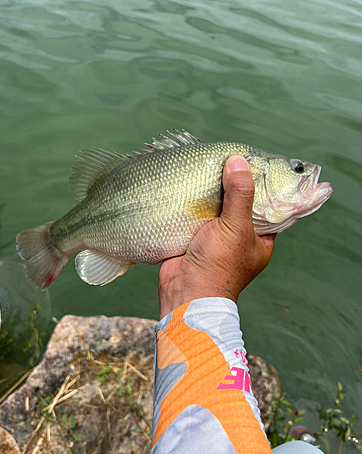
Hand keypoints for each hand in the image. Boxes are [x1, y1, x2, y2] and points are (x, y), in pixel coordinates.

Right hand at [158, 155, 275, 318]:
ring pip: (217, 207)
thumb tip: (238, 161)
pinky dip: (195, 201)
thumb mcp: (235, 227)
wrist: (185, 293)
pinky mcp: (195, 237)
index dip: (264, 186)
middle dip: (234, 185)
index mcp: (260, 238)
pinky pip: (197, 214)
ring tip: (211, 166)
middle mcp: (239, 237)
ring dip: (213, 191)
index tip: (257, 163)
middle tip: (230, 160)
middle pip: (240, 203)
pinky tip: (192, 183)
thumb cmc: (219, 266)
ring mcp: (217, 238)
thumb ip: (239, 194)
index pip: (268, 206)